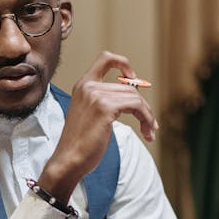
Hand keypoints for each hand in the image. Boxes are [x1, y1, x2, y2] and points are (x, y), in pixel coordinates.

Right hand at [39, 51, 158, 202]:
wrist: (68, 160)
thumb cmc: (80, 144)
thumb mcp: (90, 115)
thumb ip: (105, 102)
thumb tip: (135, 98)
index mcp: (83, 86)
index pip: (105, 58)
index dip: (124, 63)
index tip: (133, 78)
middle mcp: (88, 86)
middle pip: (129, 87)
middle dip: (144, 106)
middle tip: (150, 124)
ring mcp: (96, 96)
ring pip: (136, 97)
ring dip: (148, 116)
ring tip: (149, 131)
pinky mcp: (105, 108)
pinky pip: (137, 107)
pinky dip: (147, 119)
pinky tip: (147, 133)